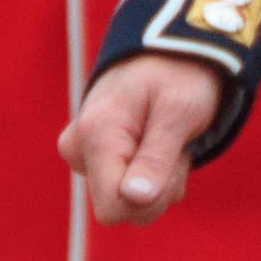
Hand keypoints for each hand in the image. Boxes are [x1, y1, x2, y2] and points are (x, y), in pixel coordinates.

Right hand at [58, 54, 223, 226]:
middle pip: (122, 209)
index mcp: (95, 135)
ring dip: (162, 177)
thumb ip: (156, 157)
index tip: (173, 160)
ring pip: (130, 201)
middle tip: (176, 144)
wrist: (171, 51)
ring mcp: (86, 154)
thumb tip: (133, 199)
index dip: (150, 198)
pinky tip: (160, 138)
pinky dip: (155, 171)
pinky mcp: (96, 157)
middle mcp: (79, 148)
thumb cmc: (180, 75)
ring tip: (169, 135)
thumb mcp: (179, 110)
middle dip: (159, 187)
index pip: (113, 208)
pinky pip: (129, 188)